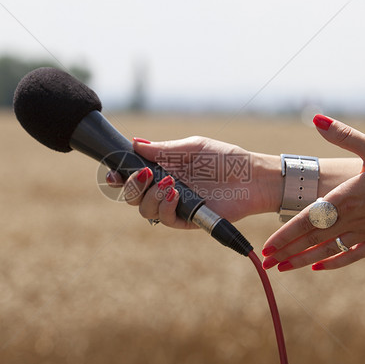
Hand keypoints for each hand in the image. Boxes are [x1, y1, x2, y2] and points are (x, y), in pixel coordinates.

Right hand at [105, 136, 281, 228]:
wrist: (251, 176)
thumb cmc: (225, 158)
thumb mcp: (192, 147)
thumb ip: (163, 149)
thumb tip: (135, 143)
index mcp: (163, 170)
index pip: (133, 176)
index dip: (118, 177)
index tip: (113, 173)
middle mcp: (165, 189)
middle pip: (133, 196)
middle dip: (131, 186)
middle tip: (144, 174)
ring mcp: (175, 205)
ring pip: (145, 210)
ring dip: (150, 196)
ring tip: (169, 183)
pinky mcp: (187, 219)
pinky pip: (165, 220)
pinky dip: (165, 207)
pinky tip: (175, 194)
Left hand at [261, 115, 364, 270]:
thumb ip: (344, 135)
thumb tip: (316, 118)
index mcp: (347, 198)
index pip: (308, 219)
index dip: (286, 234)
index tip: (268, 247)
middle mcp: (353, 219)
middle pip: (313, 238)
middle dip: (288, 251)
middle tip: (266, 262)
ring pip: (329, 250)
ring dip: (304, 260)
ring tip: (283, 269)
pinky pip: (353, 255)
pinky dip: (335, 262)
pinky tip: (320, 267)